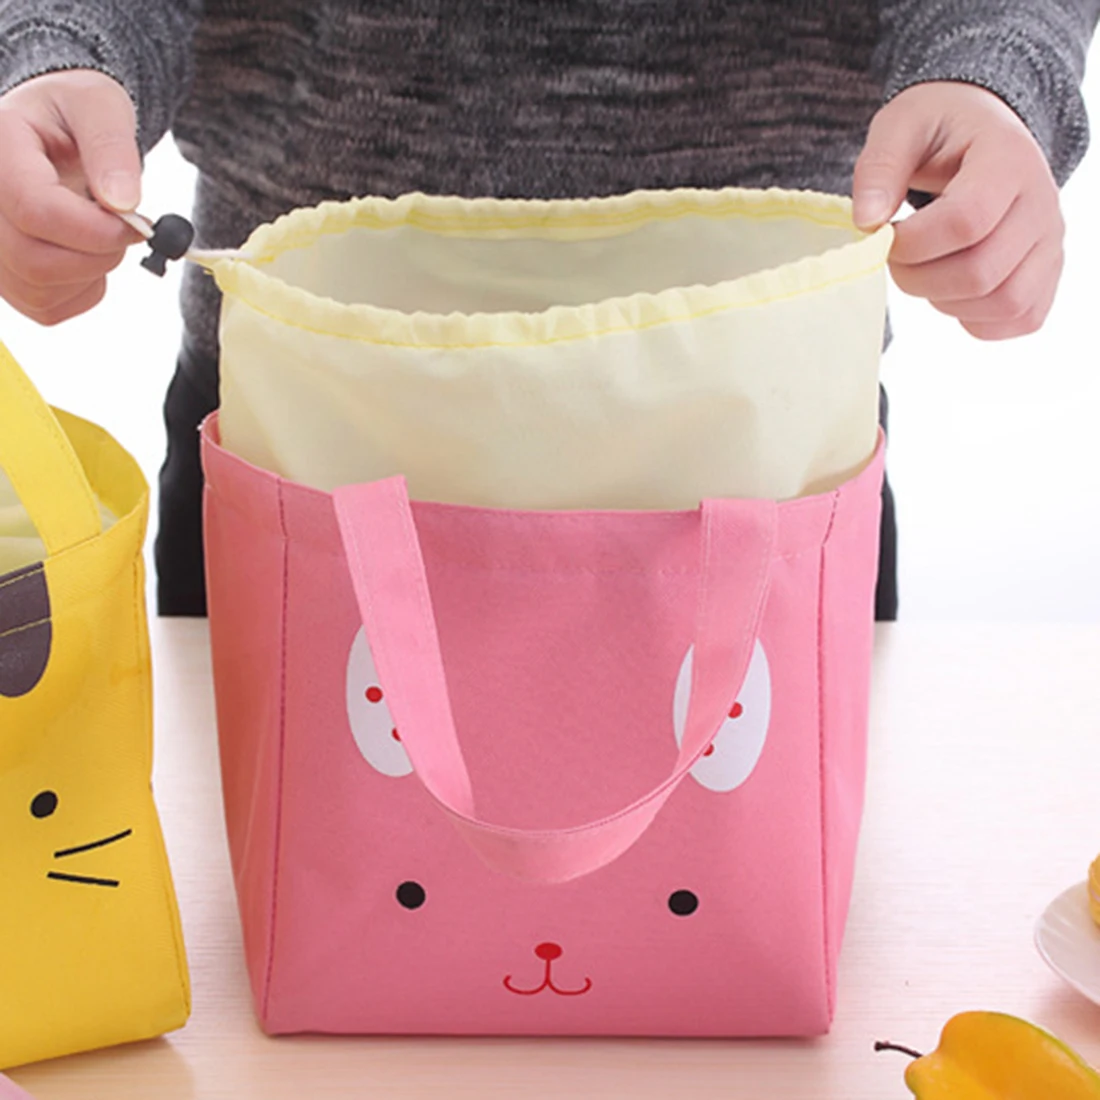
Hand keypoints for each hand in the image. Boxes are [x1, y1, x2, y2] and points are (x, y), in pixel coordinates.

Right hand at [0, 69, 142, 324]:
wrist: (55, 130)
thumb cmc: (76, 113)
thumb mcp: (100, 106)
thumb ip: (112, 147)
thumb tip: (124, 203)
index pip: (34, 209)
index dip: (96, 229)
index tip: (137, 223)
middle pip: (33, 259)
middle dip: (99, 254)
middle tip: (127, 229)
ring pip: (40, 289)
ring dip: (94, 272)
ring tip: (102, 231)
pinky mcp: (5, 276)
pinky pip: (48, 307)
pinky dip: (84, 289)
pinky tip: (86, 252)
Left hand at [852, 81, 1064, 339]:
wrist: (980, 130)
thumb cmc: (939, 130)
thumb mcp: (901, 126)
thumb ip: (880, 167)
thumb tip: (867, 222)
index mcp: (1009, 159)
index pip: (967, 221)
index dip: (913, 243)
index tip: (885, 234)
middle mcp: (1042, 203)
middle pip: (981, 272)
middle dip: (919, 278)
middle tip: (896, 257)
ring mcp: (1049, 241)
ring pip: (1003, 302)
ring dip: (946, 301)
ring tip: (925, 269)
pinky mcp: (1046, 272)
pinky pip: (1020, 318)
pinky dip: (977, 319)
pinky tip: (950, 290)